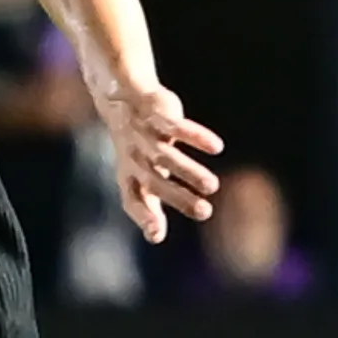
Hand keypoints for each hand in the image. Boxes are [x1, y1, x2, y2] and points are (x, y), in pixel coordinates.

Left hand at [92, 77, 222, 242]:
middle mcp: (133, 158)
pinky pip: (177, 128)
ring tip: (212, 186)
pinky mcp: (157, 116)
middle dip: (178, 198)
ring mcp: (144, 137)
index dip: (142, 216)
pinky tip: (216, 147)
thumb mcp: (138, 177)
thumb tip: (155, 238)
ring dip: (189, 171)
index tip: (156, 234)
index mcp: (127, 176)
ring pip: (166, 157)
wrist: (121, 99)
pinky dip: (195, 137)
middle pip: (154, 181)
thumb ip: (148, 206)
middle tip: (206, 212)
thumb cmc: (136, 150)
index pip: (130, 200)